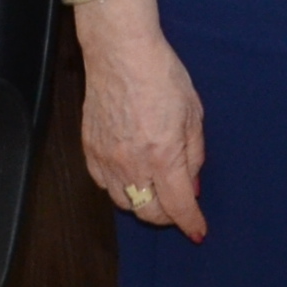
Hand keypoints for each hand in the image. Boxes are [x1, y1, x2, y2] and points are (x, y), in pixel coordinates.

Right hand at [77, 5, 206, 241]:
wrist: (120, 55)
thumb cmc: (163, 77)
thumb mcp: (194, 114)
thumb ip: (194, 155)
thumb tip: (191, 186)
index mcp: (163, 155)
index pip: (177, 205)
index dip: (190, 222)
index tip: (198, 232)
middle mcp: (131, 164)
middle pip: (147, 212)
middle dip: (167, 216)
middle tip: (180, 207)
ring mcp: (105, 159)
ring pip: (123, 202)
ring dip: (143, 204)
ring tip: (158, 191)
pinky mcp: (88, 151)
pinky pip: (104, 185)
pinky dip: (121, 189)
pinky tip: (133, 177)